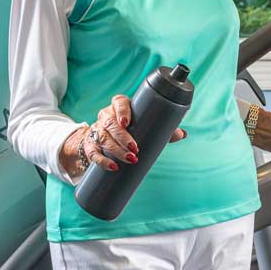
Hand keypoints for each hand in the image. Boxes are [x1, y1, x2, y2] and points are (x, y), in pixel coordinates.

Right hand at [58, 95, 184, 177]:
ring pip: (102, 138)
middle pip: (110, 123)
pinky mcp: (89, 146)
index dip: (121, 111)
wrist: (103, 140)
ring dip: (115, 150)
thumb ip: (162, 128)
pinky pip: (93, 153)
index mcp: (119, 107)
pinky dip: (103, 161)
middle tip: (135, 149)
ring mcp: (96, 131)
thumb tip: (181, 134)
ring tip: (130, 159)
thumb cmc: (130, 130)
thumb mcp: (144, 126)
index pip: (118, 102)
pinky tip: (113, 167)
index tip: (126, 122)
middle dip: (122, 137)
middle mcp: (106, 116)